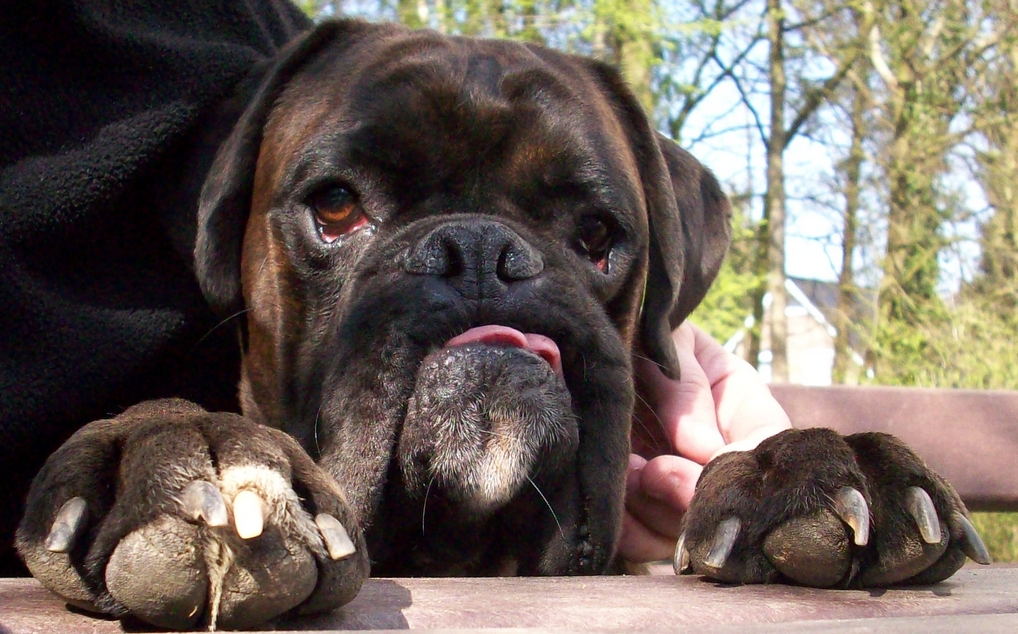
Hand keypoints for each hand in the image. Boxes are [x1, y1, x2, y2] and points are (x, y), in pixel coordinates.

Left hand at [620, 322, 791, 562]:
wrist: (583, 346)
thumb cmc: (636, 333)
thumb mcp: (668, 340)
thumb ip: (685, 387)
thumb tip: (703, 448)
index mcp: (739, 405)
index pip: (767, 444)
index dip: (743, 462)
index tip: (708, 458)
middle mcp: (715, 455)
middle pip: (726, 499)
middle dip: (689, 492)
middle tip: (653, 470)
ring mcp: (677, 486)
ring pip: (684, 527)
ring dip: (651, 504)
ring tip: (622, 466)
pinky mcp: (638, 509)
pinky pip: (641, 540)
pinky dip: (625, 526)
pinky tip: (609, 489)